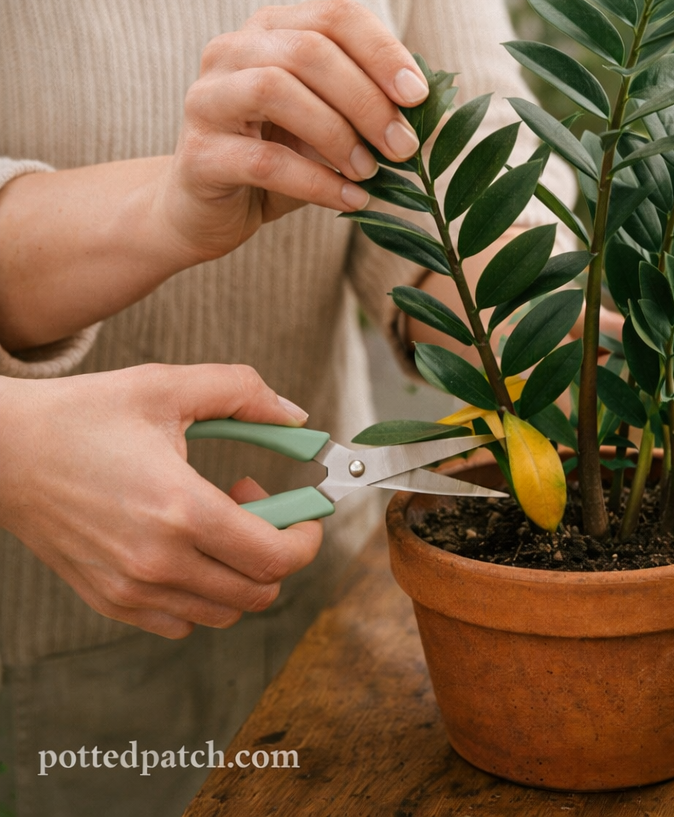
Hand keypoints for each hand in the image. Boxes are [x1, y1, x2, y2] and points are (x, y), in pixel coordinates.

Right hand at [0, 364, 322, 638]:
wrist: (3, 452)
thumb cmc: (84, 415)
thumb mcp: (167, 386)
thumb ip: (243, 391)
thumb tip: (297, 418)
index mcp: (179, 508)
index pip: (274, 557)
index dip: (308, 538)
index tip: (309, 513)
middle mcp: (157, 561)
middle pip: (259, 593)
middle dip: (278, 549)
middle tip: (255, 500)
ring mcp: (131, 588)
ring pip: (224, 612)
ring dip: (241, 570)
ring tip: (219, 518)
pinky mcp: (110, 601)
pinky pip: (183, 621)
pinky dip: (204, 592)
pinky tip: (189, 544)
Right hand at [160, 0, 429, 260]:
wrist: (209, 211)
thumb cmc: (282, 159)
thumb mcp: (333, 126)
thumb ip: (372, 109)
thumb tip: (438, 115)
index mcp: (272, 31)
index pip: (336, 16)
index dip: (383, 51)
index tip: (418, 96)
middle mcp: (232, 50)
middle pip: (309, 51)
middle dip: (368, 101)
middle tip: (403, 147)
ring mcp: (207, 99)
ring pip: (276, 90)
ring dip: (338, 135)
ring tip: (372, 171)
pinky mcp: (198, 155)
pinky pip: (264, 161)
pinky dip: (318, 182)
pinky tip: (351, 199)